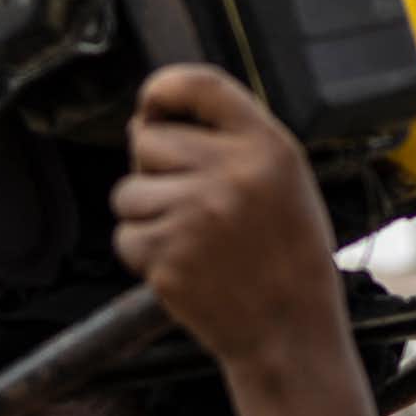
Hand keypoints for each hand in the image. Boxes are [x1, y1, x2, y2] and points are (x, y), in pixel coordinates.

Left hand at [108, 64, 344, 371]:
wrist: (290, 331)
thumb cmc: (287, 257)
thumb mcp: (285, 181)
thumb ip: (230, 143)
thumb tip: (146, 120)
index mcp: (267, 147)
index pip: (200, 85)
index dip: (163, 89)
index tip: (150, 104)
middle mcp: (230, 174)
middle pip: (148, 140)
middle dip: (152, 168)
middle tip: (186, 200)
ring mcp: (195, 215)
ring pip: (127, 192)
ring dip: (145, 214)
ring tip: (190, 237)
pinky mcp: (167, 255)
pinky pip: (125, 236)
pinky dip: (142, 253)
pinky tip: (182, 264)